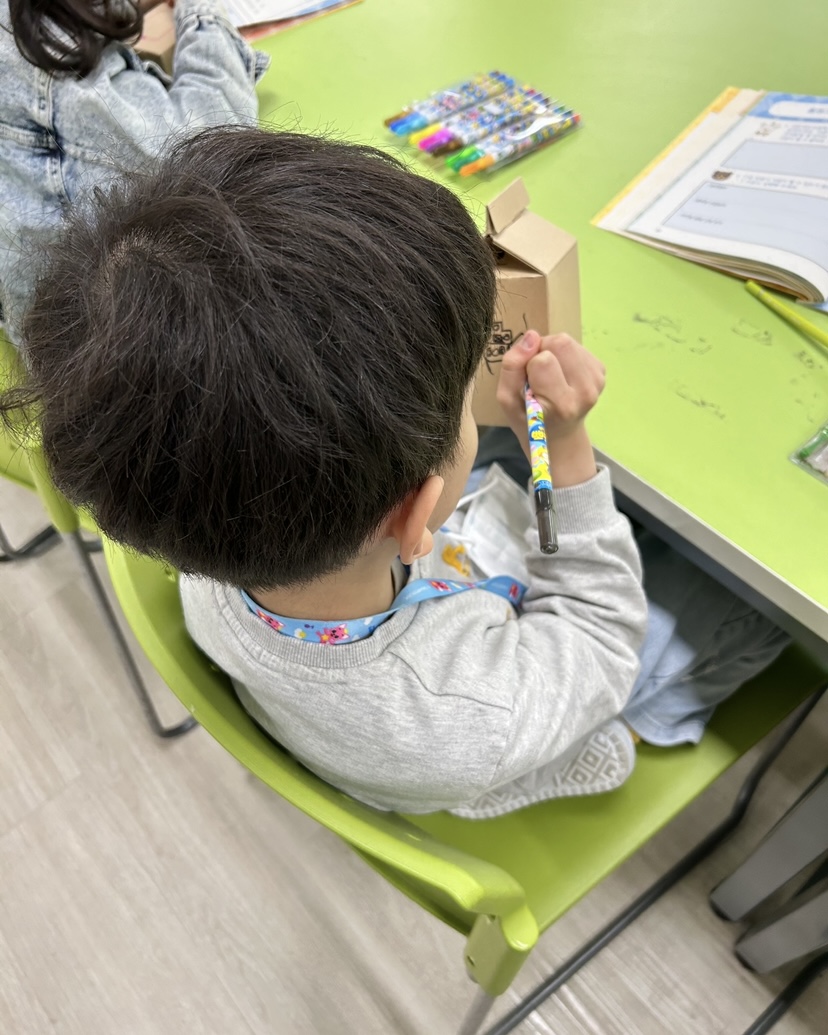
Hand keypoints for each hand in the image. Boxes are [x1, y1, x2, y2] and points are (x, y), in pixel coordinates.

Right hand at [497, 330, 602, 486]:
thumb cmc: (528, 419)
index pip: (543, 360)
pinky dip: (565, 356)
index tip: (528, 381)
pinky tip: (562, 374)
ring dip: (554, 351)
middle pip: (560, 342)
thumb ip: (511, 368)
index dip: (528, 363)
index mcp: (561, 404)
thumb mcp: (507, 399)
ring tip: (550, 374)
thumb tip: (531, 336)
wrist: (559, 435)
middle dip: (543, 350)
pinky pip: (578, 346)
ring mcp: (597, 382)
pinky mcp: (601, 372)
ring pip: (569, 341)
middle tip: (538, 372)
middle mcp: (585, 393)